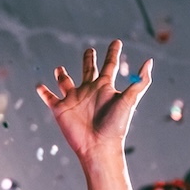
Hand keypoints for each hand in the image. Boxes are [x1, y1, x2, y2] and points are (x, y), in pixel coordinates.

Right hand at [36, 39, 152, 161]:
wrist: (99, 147)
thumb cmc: (116, 126)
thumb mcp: (130, 101)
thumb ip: (140, 82)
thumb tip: (149, 61)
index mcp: (104, 87)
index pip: (110, 65)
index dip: (113, 53)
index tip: (116, 42)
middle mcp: (88, 90)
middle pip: (88, 69)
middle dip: (88, 60)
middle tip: (89, 50)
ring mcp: (73, 99)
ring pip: (65, 82)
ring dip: (61, 75)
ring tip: (59, 68)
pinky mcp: (60, 109)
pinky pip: (49, 97)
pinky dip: (43, 92)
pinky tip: (39, 86)